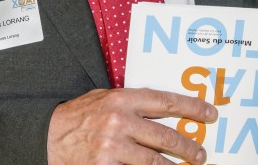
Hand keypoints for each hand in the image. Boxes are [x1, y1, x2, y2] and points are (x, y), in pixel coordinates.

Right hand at [47, 88, 217, 164]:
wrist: (47, 136)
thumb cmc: (77, 117)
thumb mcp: (102, 99)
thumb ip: (129, 103)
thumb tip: (160, 108)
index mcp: (120, 99)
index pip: (165, 101)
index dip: (191, 107)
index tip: (210, 113)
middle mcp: (119, 121)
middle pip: (166, 136)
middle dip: (189, 147)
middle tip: (200, 154)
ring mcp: (113, 146)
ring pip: (156, 161)